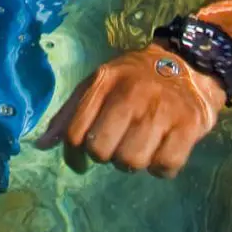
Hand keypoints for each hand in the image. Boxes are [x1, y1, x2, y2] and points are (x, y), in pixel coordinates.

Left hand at [36, 46, 224, 176]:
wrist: (190, 63)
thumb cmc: (136, 79)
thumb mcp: (100, 84)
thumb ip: (71, 114)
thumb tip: (41, 145)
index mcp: (104, 82)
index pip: (75, 133)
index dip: (74, 155)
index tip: (82, 159)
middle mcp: (131, 94)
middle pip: (101, 151)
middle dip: (106, 156)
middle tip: (118, 145)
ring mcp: (161, 110)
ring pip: (132, 162)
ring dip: (134, 162)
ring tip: (140, 146)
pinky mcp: (188, 125)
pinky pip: (164, 166)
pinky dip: (161, 168)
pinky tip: (162, 151)